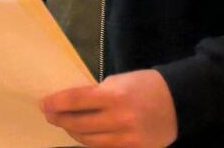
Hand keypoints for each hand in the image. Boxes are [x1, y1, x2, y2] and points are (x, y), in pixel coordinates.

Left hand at [41, 70, 177, 147]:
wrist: (179, 101)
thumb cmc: (145, 85)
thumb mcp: (119, 81)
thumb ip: (96, 93)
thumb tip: (70, 103)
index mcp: (114, 96)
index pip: (76, 101)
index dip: (56, 103)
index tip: (43, 104)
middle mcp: (119, 119)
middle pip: (79, 125)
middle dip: (60, 120)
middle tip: (49, 115)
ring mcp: (127, 139)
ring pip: (89, 141)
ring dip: (73, 133)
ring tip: (65, 125)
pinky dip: (92, 143)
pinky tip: (84, 136)